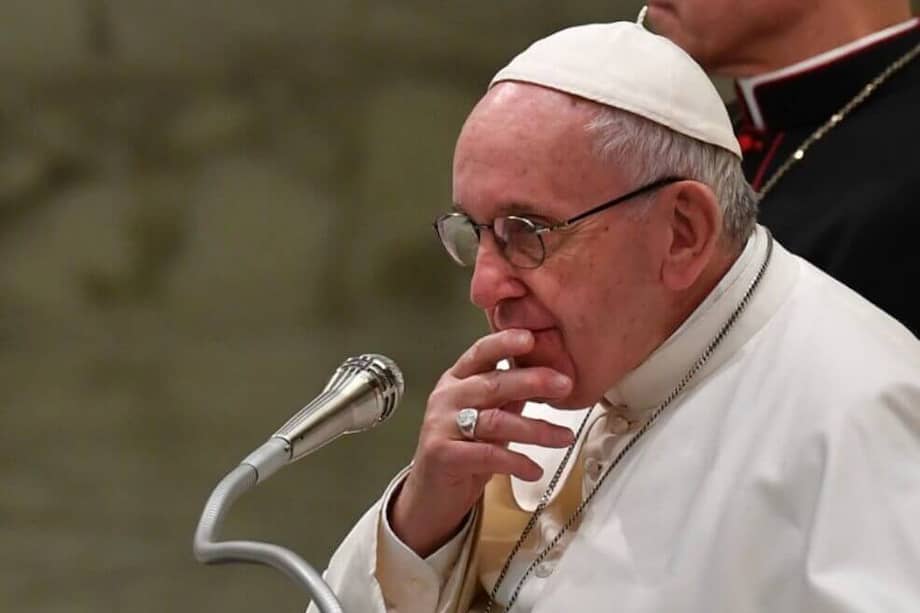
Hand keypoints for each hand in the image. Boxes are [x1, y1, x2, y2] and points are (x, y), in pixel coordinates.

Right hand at [390, 329, 575, 556]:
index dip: (504, 343)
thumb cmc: (462, 451)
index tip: (532, 337)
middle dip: (532, 381)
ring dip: (535, 429)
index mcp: (457, 381)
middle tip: (564, 384)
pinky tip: (534, 469)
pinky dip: (516, 462)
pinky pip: (487, 454)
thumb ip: (510, 395)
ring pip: (495, 421)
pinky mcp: (442, 455)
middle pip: (492, 383)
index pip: (481, 353)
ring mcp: (441, 426)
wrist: (430, 495)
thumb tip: (548, 373)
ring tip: (564, 437)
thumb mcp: (488, 416)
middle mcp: (447, 398)